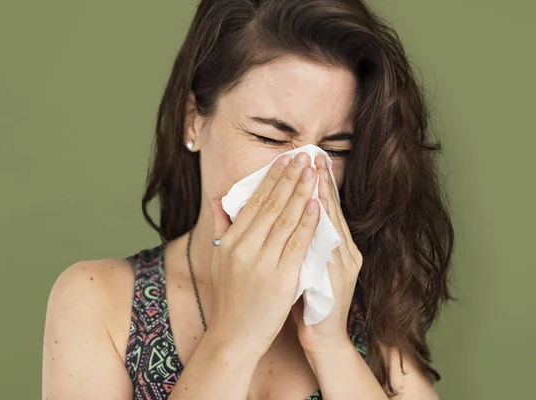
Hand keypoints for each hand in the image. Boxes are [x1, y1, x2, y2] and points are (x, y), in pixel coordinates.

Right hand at [208, 152, 319, 355]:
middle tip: (304, 156)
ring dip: (302, 193)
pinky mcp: (281, 278)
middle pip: (271, 205)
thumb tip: (218, 199)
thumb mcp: (219, 259)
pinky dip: (308, 222)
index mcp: (231, 241)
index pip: (254, 202)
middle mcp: (245, 247)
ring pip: (286, 219)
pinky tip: (317, 205)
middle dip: (289, 178)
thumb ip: (222, 227)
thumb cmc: (230, 297)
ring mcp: (263, 262)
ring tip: (313, 172)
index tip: (285, 160)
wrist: (234, 335)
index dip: (271, 179)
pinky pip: (297, 244)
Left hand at [290, 154, 363, 355]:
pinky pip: (330, 247)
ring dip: (323, 198)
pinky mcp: (340, 278)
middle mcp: (345, 251)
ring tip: (314, 173)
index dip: (316, 183)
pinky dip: (322, 228)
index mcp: (335, 246)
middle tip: (312, 155)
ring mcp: (345, 264)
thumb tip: (282, 217)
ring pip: (333, 224)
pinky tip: (316, 210)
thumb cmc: (308, 301)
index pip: (324, 208)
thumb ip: (296, 241)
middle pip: (332, 210)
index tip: (306, 160)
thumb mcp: (302, 266)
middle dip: (320, 182)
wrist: (323, 338)